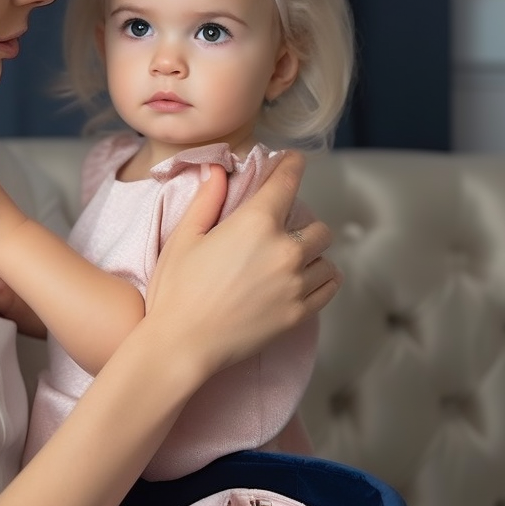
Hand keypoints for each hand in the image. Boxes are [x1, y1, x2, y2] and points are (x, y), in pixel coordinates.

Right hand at [143, 153, 339, 379]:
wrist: (181, 344)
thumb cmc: (176, 290)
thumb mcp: (184, 237)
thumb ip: (207, 200)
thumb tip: (218, 170)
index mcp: (255, 223)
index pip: (287, 182)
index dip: (292, 165)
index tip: (294, 160)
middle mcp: (284, 250)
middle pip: (316, 226)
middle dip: (301, 223)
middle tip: (280, 230)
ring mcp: (295, 284)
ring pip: (325, 258)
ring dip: (312, 254)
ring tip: (290, 259)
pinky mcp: (298, 313)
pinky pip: (328, 287)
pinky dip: (321, 278)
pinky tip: (304, 278)